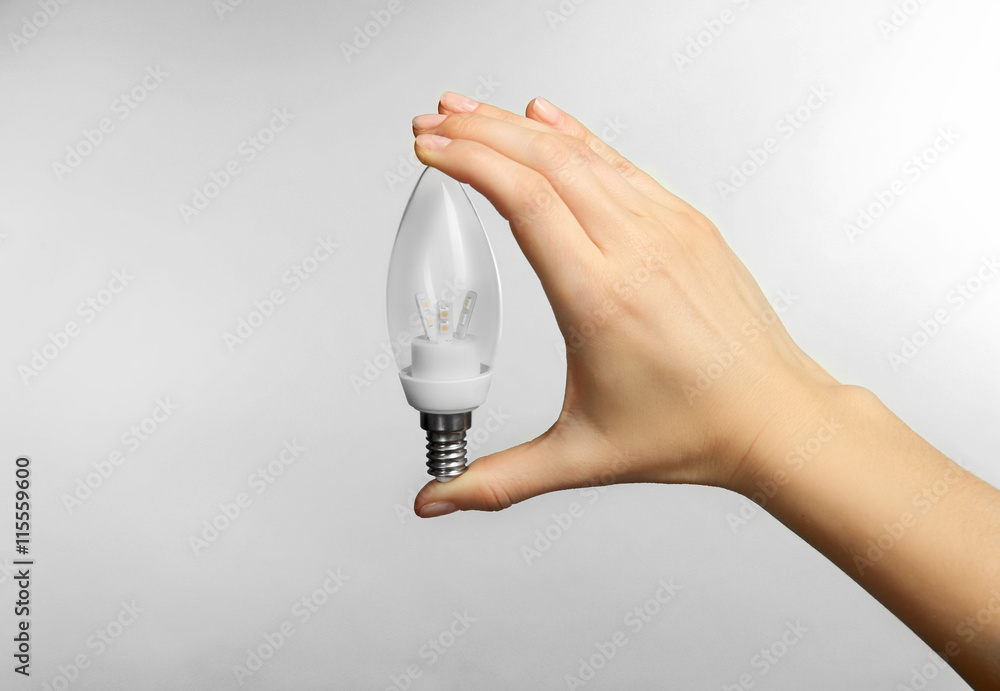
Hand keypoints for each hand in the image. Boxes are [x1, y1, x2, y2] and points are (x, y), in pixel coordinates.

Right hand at [410, 92, 840, 517]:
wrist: (775, 415)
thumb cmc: (694, 429)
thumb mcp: (582, 457)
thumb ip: (499, 479)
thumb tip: (439, 500)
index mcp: (603, 298)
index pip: (527, 202)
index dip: (471, 163)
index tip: (430, 149)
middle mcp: (637, 250)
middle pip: (547, 162)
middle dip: (480, 131)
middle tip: (433, 121)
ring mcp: (668, 228)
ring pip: (584, 154)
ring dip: (520, 127)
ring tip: (473, 114)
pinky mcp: (687, 222)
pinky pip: (622, 163)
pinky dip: (577, 136)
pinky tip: (549, 122)